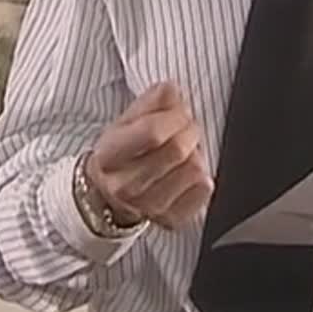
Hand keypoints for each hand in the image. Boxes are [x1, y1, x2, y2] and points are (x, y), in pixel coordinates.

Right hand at [86, 82, 212, 230]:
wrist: (108, 195)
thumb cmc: (120, 153)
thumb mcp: (126, 121)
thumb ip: (151, 101)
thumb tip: (172, 91)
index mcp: (109, 157)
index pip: (153, 132)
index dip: (175, 115)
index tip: (179, 111)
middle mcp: (125, 186)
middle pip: (177, 149)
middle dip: (189, 130)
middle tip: (186, 128)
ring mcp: (148, 207)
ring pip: (194, 169)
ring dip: (196, 153)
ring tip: (184, 152)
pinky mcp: (170, 220)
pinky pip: (204, 191)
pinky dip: (202, 176)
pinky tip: (186, 172)